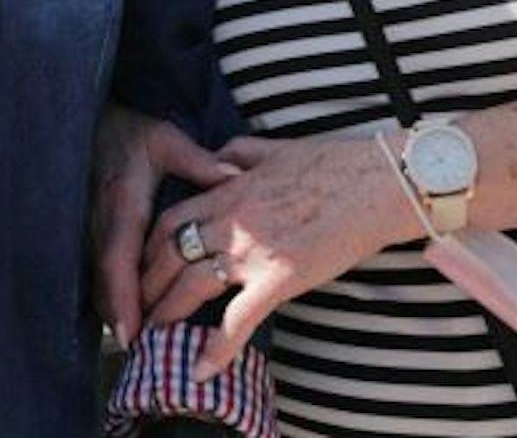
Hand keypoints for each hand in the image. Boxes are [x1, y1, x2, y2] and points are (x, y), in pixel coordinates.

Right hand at [91, 103, 238, 343]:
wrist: (97, 124)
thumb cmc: (133, 133)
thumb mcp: (166, 140)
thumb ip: (198, 162)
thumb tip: (234, 175)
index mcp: (123, 202)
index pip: (119, 259)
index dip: (123, 298)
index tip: (134, 331)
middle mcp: (102, 222)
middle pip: (106, 281)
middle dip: (121, 317)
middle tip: (141, 351)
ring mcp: (93, 229)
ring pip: (99, 280)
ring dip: (116, 311)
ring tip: (138, 345)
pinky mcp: (93, 232)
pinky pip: (99, 272)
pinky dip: (112, 296)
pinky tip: (128, 317)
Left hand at [142, 133, 412, 377]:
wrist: (378, 183)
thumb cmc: (335, 164)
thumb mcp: (276, 147)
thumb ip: (239, 152)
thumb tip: (219, 158)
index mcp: (229, 189)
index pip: (170, 218)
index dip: (149, 246)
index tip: (142, 264)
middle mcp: (233, 221)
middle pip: (170, 254)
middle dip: (147, 282)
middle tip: (138, 305)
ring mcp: (254, 251)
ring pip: (191, 285)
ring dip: (167, 311)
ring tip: (155, 332)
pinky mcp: (281, 279)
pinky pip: (238, 320)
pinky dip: (217, 347)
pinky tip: (202, 368)